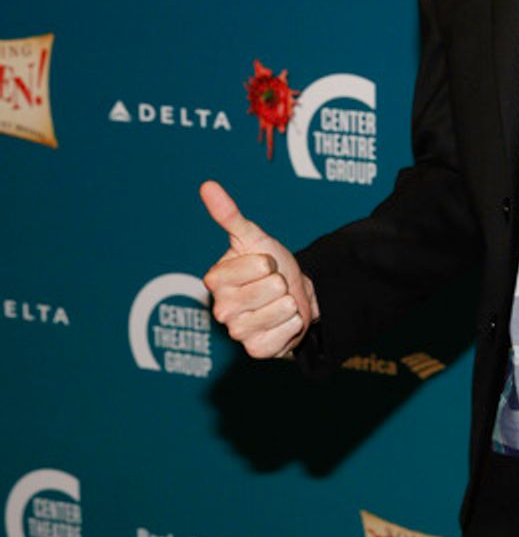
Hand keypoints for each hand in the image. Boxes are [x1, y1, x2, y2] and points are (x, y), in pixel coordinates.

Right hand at [200, 179, 318, 358]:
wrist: (291, 295)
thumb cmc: (269, 264)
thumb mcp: (253, 237)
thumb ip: (229, 215)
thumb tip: (207, 185)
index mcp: (214, 279)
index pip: (260, 265)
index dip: (269, 261)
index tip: (263, 265)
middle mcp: (220, 308)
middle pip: (273, 287)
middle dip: (281, 282)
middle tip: (273, 285)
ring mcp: (237, 332)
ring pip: (282, 308)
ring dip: (289, 303)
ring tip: (277, 302)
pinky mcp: (255, 350)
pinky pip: (287, 332)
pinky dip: (292, 324)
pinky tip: (282, 321)